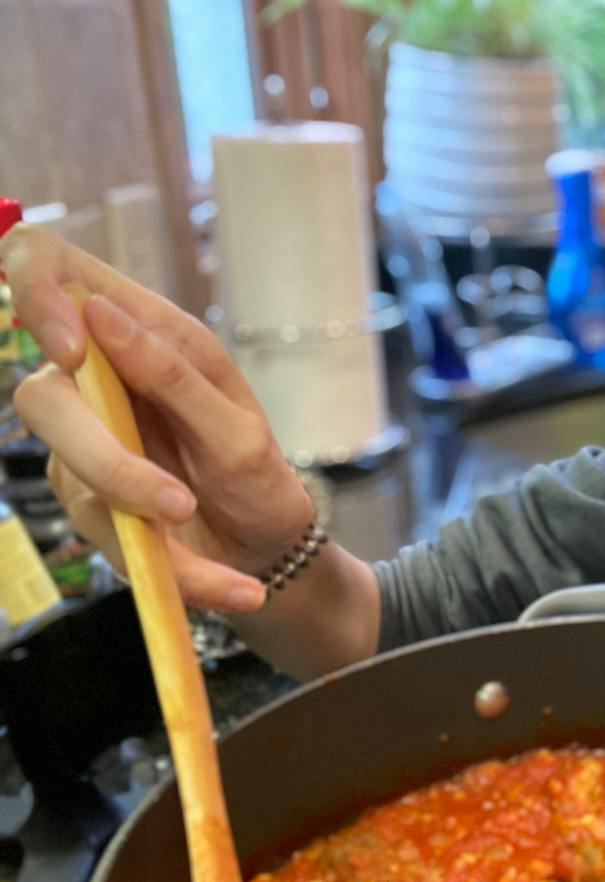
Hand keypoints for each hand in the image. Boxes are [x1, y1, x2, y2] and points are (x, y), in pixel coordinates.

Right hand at [2, 224, 313, 612]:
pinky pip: (109, 537)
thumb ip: (172, 374)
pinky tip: (233, 589)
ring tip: (218, 545)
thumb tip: (96, 312)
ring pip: (71, 473)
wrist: (272, 553)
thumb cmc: (258, 477)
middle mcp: (100, 385)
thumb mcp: (238, 430)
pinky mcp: (89, 507)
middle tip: (174, 502)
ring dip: (145, 516)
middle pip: (41, 396)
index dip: (34, 291)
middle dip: (103, 457)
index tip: (72, 348)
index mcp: (143, 337)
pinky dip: (177, 571)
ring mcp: (85, 448)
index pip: (47, 269)